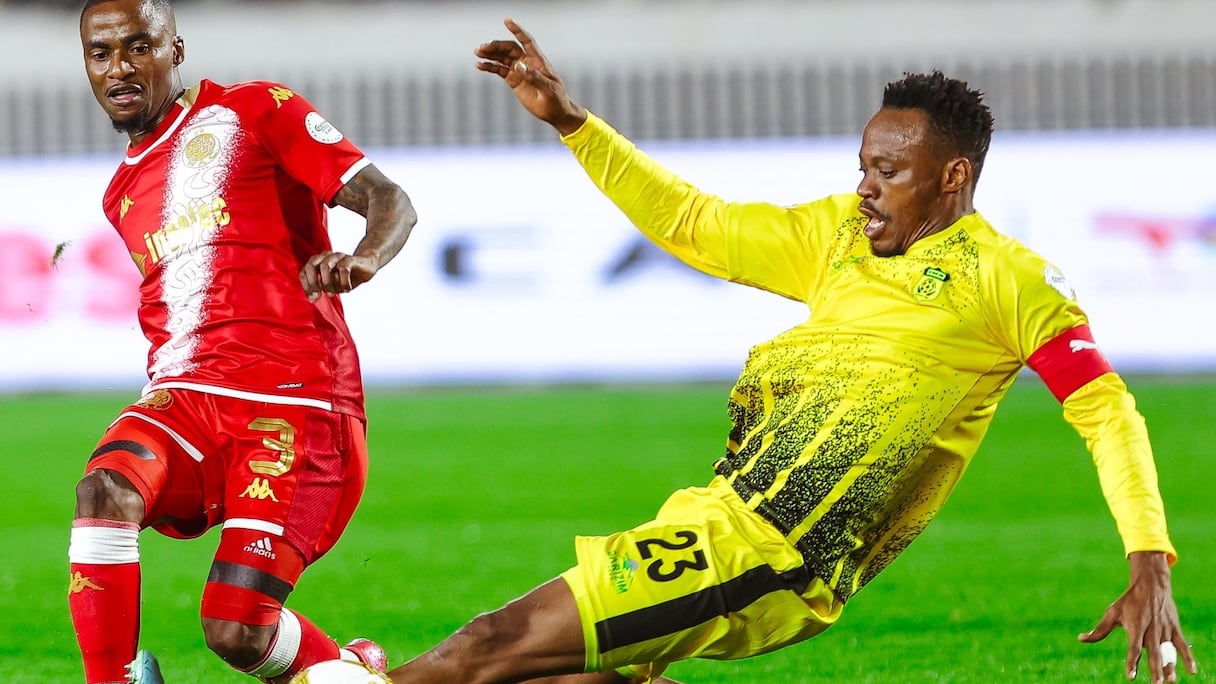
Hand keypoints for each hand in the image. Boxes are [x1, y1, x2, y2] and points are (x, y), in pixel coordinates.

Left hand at [299, 251, 378, 302]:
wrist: (367, 267)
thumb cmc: (347, 277)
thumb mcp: (333, 285)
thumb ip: (322, 289)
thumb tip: (312, 299)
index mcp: (319, 262)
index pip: (304, 272)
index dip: (306, 286)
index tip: (312, 299)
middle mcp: (326, 256)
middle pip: (311, 265)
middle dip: (313, 283)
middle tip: (317, 297)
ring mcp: (338, 256)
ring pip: (325, 266)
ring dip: (327, 283)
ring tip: (332, 294)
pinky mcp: (350, 259)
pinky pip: (343, 268)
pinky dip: (343, 281)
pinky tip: (347, 289)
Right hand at [475, 17, 586, 135]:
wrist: (554, 112)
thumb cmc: (556, 99)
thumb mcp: (548, 89)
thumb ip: (534, 76)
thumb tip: (519, 65)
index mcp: (538, 60)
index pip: (527, 41)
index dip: (517, 31)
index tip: (507, 21)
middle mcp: (527, 62)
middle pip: (509, 48)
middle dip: (496, 46)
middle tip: (483, 47)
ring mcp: (519, 70)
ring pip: (502, 57)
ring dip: (490, 54)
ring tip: (478, 52)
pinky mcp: (513, 80)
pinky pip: (499, 70)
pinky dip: (489, 67)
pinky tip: (480, 65)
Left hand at [1079, 552, 1196, 682]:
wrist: (1151, 584)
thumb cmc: (1128, 601)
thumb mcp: (1112, 613)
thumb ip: (1100, 630)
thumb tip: (1081, 639)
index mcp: (1135, 627)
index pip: (1133, 648)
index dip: (1132, 661)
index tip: (1131, 676)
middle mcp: (1150, 629)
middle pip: (1153, 652)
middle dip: (1155, 668)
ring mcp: (1164, 629)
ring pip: (1168, 650)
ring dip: (1170, 666)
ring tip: (1171, 681)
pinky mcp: (1174, 628)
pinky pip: (1182, 644)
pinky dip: (1188, 657)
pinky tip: (1192, 671)